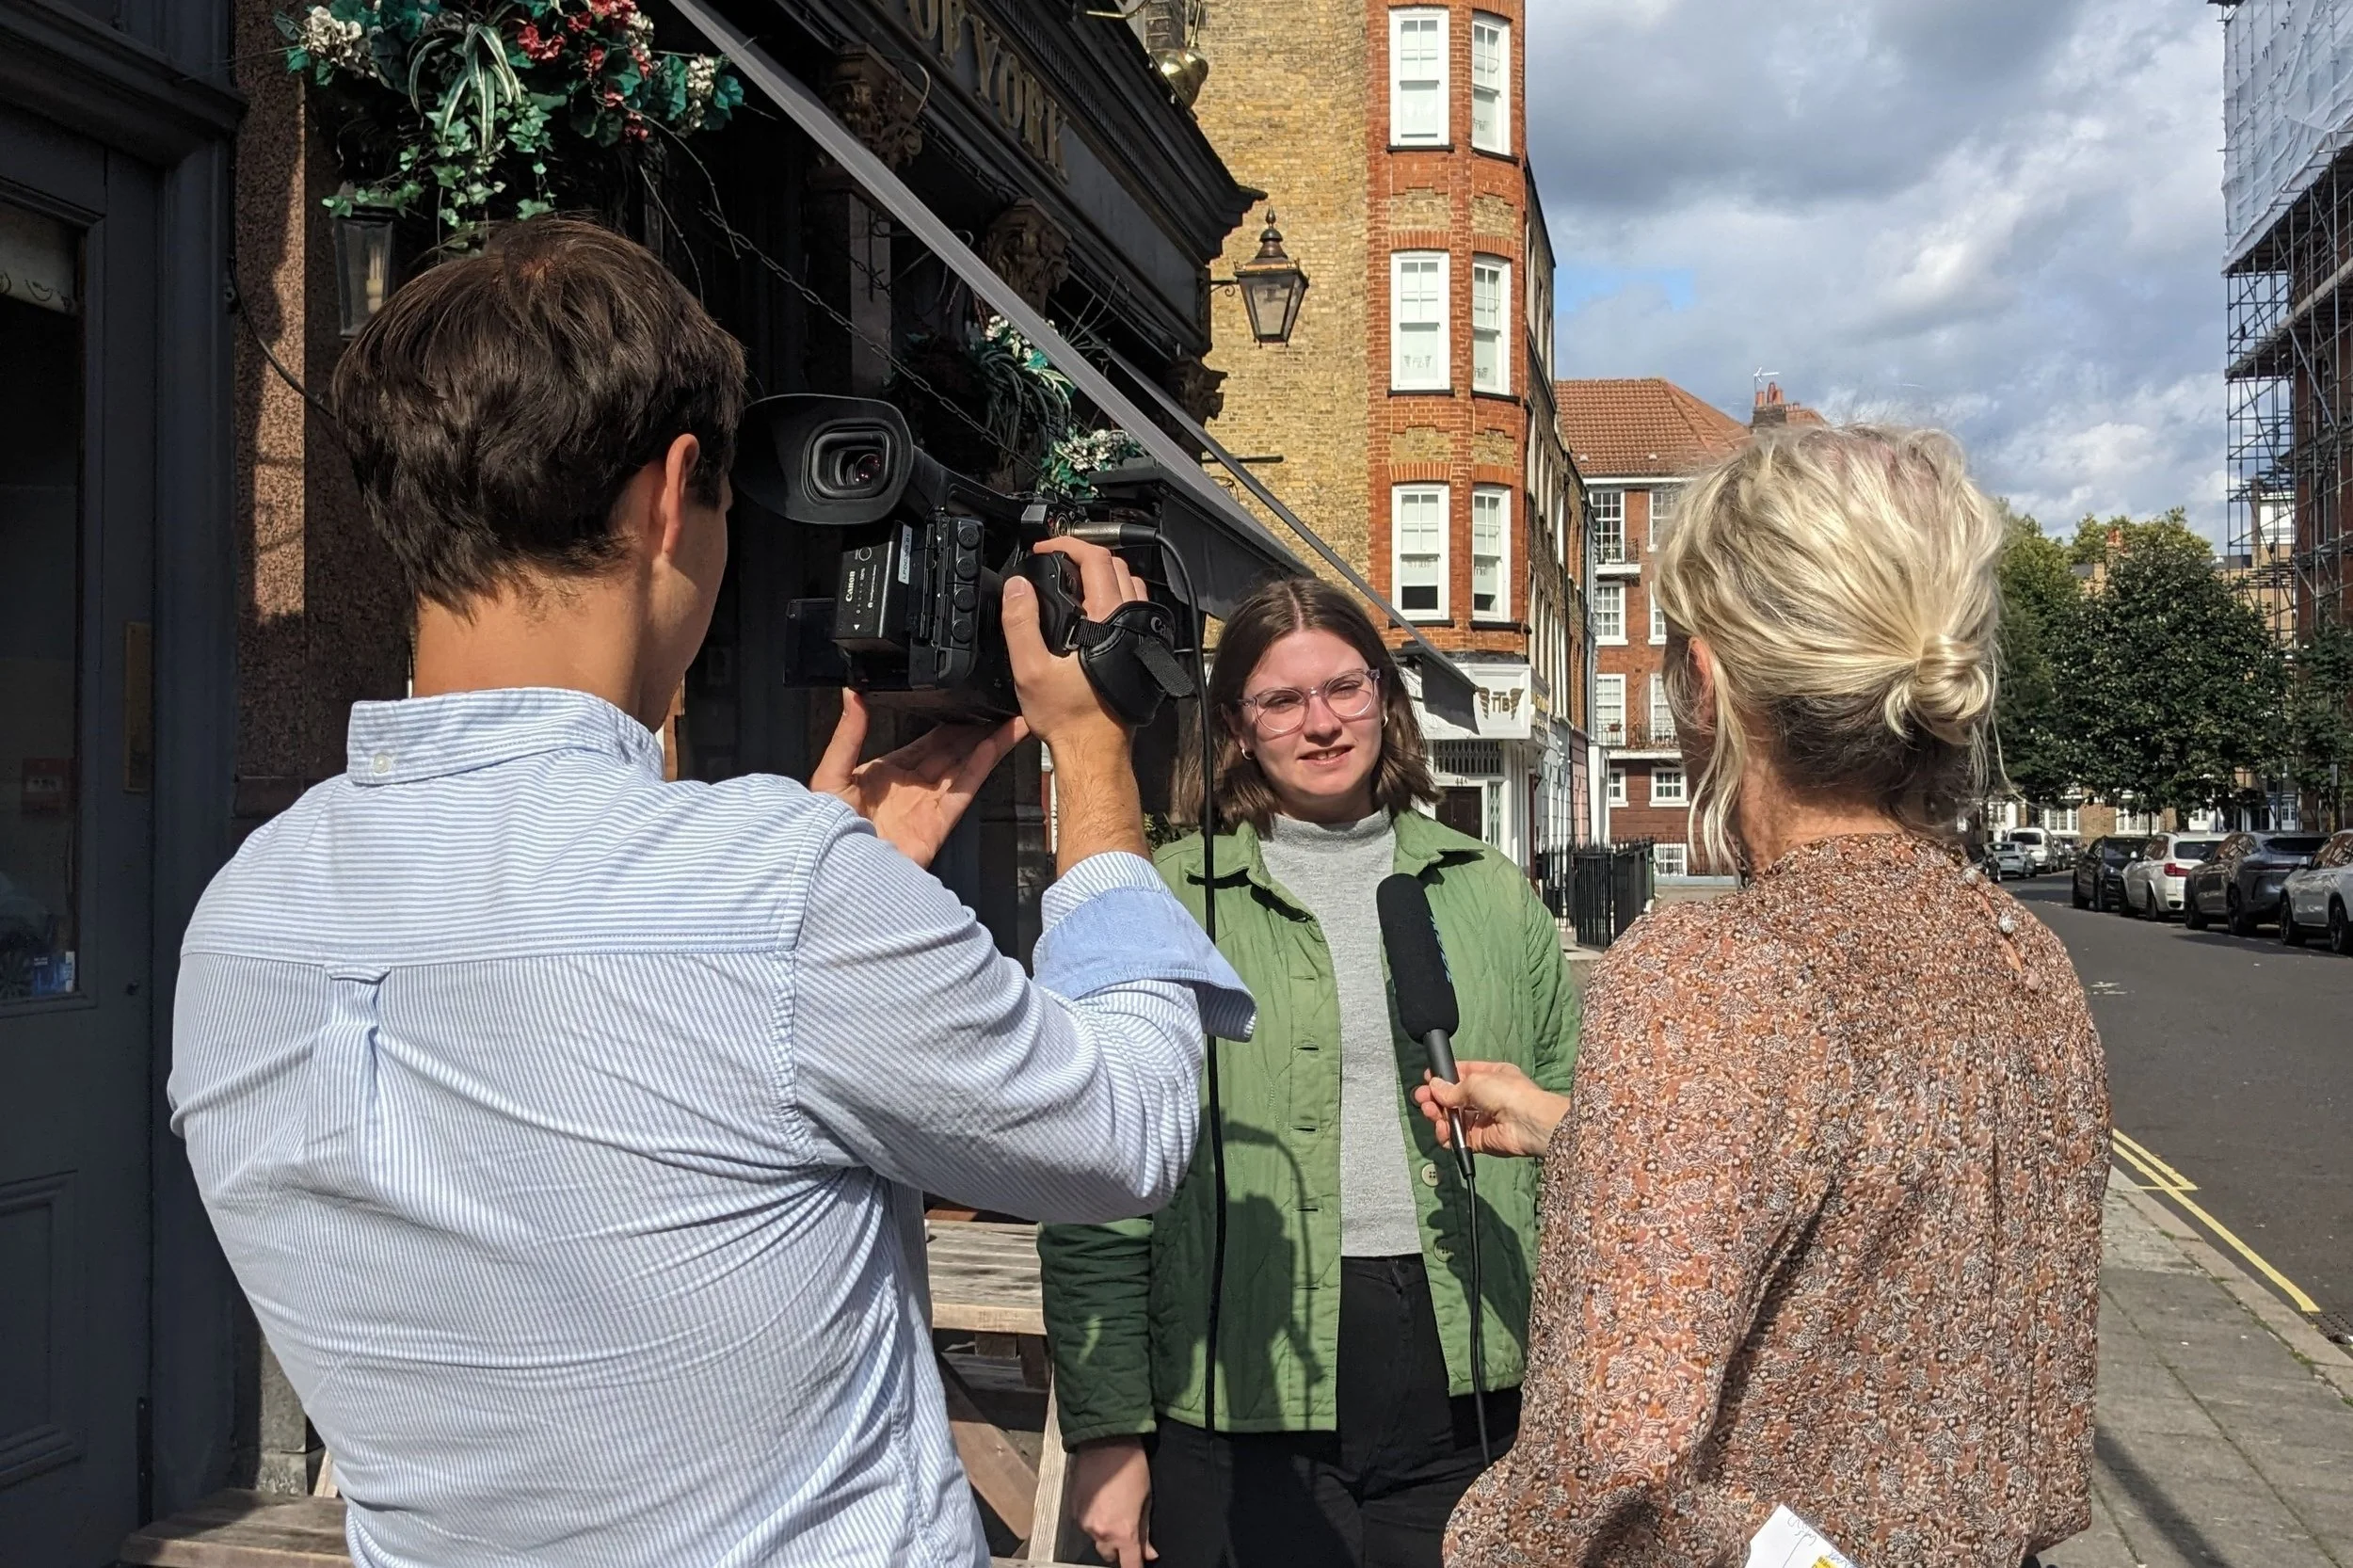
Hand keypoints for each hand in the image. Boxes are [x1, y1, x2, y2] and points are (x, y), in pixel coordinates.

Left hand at [811, 690, 1024, 867]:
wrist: (834, 873)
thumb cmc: (823, 831)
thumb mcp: (830, 774)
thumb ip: (847, 734)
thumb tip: (852, 694)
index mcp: (884, 776)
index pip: (924, 743)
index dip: (947, 723)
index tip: (965, 703)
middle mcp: (909, 789)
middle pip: (951, 753)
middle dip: (974, 731)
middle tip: (995, 706)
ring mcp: (926, 806)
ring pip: (964, 768)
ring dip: (987, 744)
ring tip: (1008, 721)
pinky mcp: (937, 824)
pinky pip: (963, 790)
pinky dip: (980, 768)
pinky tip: (994, 747)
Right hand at [1002, 537, 1145, 751]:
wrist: (1095, 750)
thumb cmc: (1069, 718)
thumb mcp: (1030, 670)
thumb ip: (1021, 623)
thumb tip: (1017, 587)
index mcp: (1106, 619)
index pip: (1095, 559)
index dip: (1067, 545)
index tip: (1046, 550)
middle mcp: (1130, 622)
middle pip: (1116, 565)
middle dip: (1086, 555)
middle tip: (1058, 561)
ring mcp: (1141, 636)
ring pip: (1130, 585)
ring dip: (1105, 574)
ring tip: (1075, 582)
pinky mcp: (1143, 651)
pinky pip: (1136, 608)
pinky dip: (1118, 596)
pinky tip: (1096, 612)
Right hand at [1069, 1437, 1153, 1567]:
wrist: (1105, 1441)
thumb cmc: (1131, 1467)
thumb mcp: (1146, 1499)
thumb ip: (1145, 1531)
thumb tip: (1150, 1553)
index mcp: (1122, 1532)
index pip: (1129, 1565)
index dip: (1135, 1567)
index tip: (1138, 1564)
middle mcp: (1099, 1532)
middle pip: (1108, 1555)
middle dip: (1118, 1548)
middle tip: (1126, 1530)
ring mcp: (1083, 1522)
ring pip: (1095, 1538)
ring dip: (1104, 1532)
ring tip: (1113, 1509)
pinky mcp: (1073, 1509)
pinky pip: (1085, 1524)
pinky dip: (1093, 1519)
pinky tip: (1101, 1501)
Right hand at [1414, 1060, 1570, 1159]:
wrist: (1528, 1123)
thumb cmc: (1509, 1094)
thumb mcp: (1475, 1081)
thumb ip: (1452, 1087)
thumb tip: (1434, 1087)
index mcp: (1491, 1076)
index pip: (1462, 1075)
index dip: (1445, 1077)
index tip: (1428, 1079)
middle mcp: (1487, 1098)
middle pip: (1454, 1098)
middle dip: (1436, 1098)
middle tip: (1422, 1099)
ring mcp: (1484, 1119)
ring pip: (1454, 1119)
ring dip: (1439, 1116)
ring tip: (1431, 1114)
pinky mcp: (1481, 1140)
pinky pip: (1459, 1138)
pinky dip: (1448, 1136)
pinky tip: (1443, 1130)